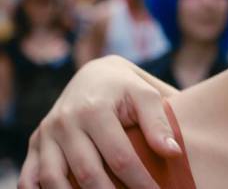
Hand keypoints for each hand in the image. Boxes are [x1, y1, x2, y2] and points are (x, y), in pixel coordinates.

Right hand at [17, 56, 179, 188]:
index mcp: (94, 110)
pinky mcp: (35, 143)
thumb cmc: (127, 88)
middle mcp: (65, 123)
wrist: (94, 74)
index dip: (139, 181)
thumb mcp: (146, 94)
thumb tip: (173, 152)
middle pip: (87, 172)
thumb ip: (159, 122)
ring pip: (53, 179)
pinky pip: (29, 177)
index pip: (120, 157)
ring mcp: (46, 134)